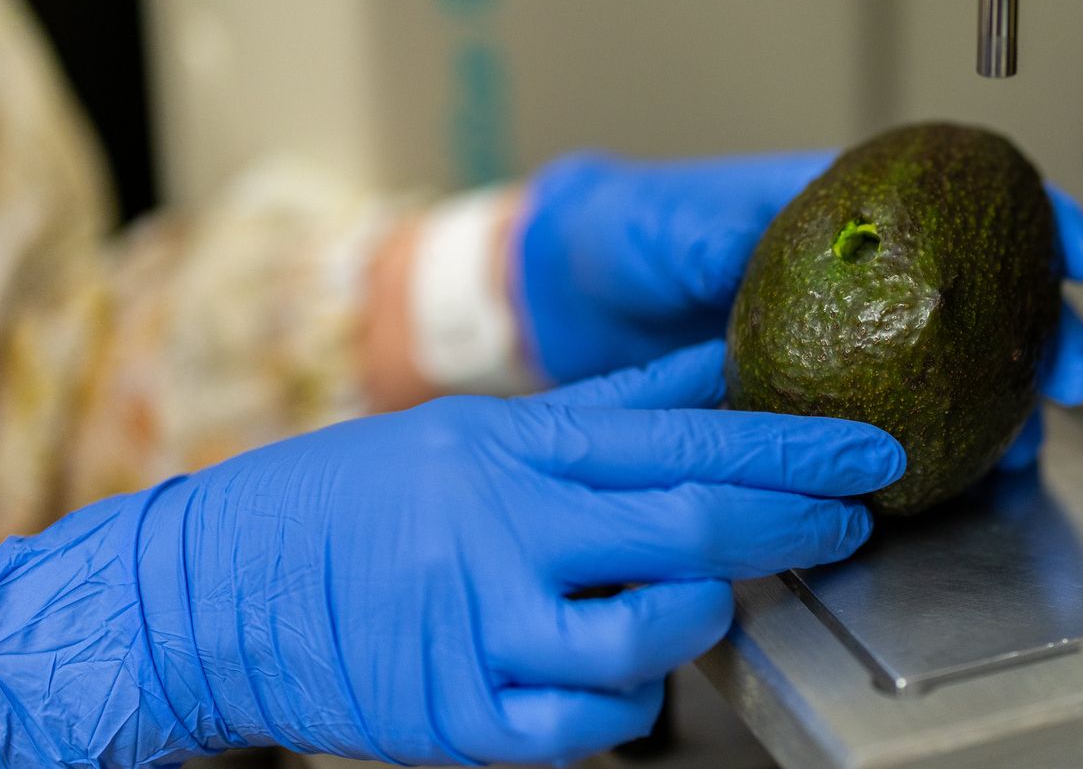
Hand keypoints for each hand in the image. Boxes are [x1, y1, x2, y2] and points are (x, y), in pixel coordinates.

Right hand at [0, 343, 902, 766]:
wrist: (210, 592)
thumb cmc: (350, 500)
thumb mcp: (476, 431)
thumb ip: (607, 408)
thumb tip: (717, 363)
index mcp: (512, 448)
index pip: (687, 438)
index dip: (796, 447)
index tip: (871, 449)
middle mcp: (505, 530)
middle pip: (695, 526)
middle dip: (798, 521)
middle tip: (857, 516)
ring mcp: (484, 627)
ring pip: (658, 631)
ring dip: (708, 617)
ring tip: (707, 601)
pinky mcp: (463, 715)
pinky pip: (595, 720)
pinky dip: (631, 699)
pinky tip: (620, 671)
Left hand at [516, 152, 1082, 448]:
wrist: (572, 303)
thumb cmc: (624, 234)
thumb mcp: (665, 223)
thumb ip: (715, 233)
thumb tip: (750, 241)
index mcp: (849, 208)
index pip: (970, 200)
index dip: (1042, 217)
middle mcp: (872, 275)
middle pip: (991, 297)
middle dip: (1050, 331)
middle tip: (1073, 372)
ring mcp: (860, 342)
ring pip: (963, 371)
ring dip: (1013, 407)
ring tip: (1040, 445)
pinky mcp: (830, 406)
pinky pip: (905, 429)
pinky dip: (956, 454)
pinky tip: (1002, 478)